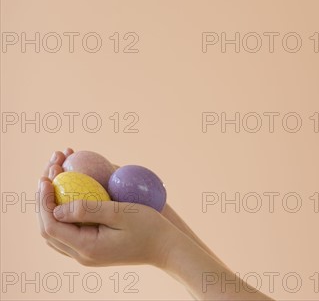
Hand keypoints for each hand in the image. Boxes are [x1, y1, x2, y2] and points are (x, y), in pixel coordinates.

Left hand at [38, 149, 176, 267]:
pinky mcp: (93, 250)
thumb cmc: (149, 228)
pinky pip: (68, 232)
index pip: (51, 225)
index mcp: (87, 247)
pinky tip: (68, 194)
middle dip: (43, 199)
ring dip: (50, 206)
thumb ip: (89, 210)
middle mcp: (82, 255)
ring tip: (55, 179)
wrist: (166, 248)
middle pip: (48, 229)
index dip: (43, 200)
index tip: (46, 177)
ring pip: (55, 232)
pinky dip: (62, 213)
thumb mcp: (122, 213)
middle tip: (49, 172)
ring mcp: (86, 254)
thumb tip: (57, 208)